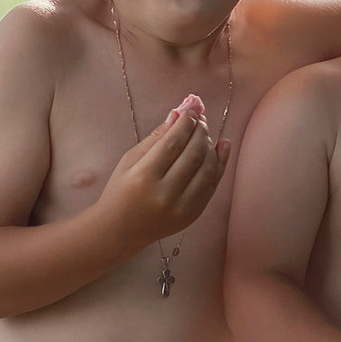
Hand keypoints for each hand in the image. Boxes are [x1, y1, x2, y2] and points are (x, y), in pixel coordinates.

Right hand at [97, 95, 226, 248]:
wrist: (120, 230)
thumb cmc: (121, 191)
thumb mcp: (130, 160)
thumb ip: (155, 137)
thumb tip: (178, 114)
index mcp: (144, 177)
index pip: (173, 144)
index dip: (186, 124)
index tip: (190, 111)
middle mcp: (165, 194)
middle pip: (194, 155)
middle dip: (200, 132)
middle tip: (200, 119)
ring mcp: (182, 208)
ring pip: (208, 170)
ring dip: (211, 146)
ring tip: (205, 134)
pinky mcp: (192, 215)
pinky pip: (212, 185)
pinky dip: (220, 164)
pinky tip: (221, 147)